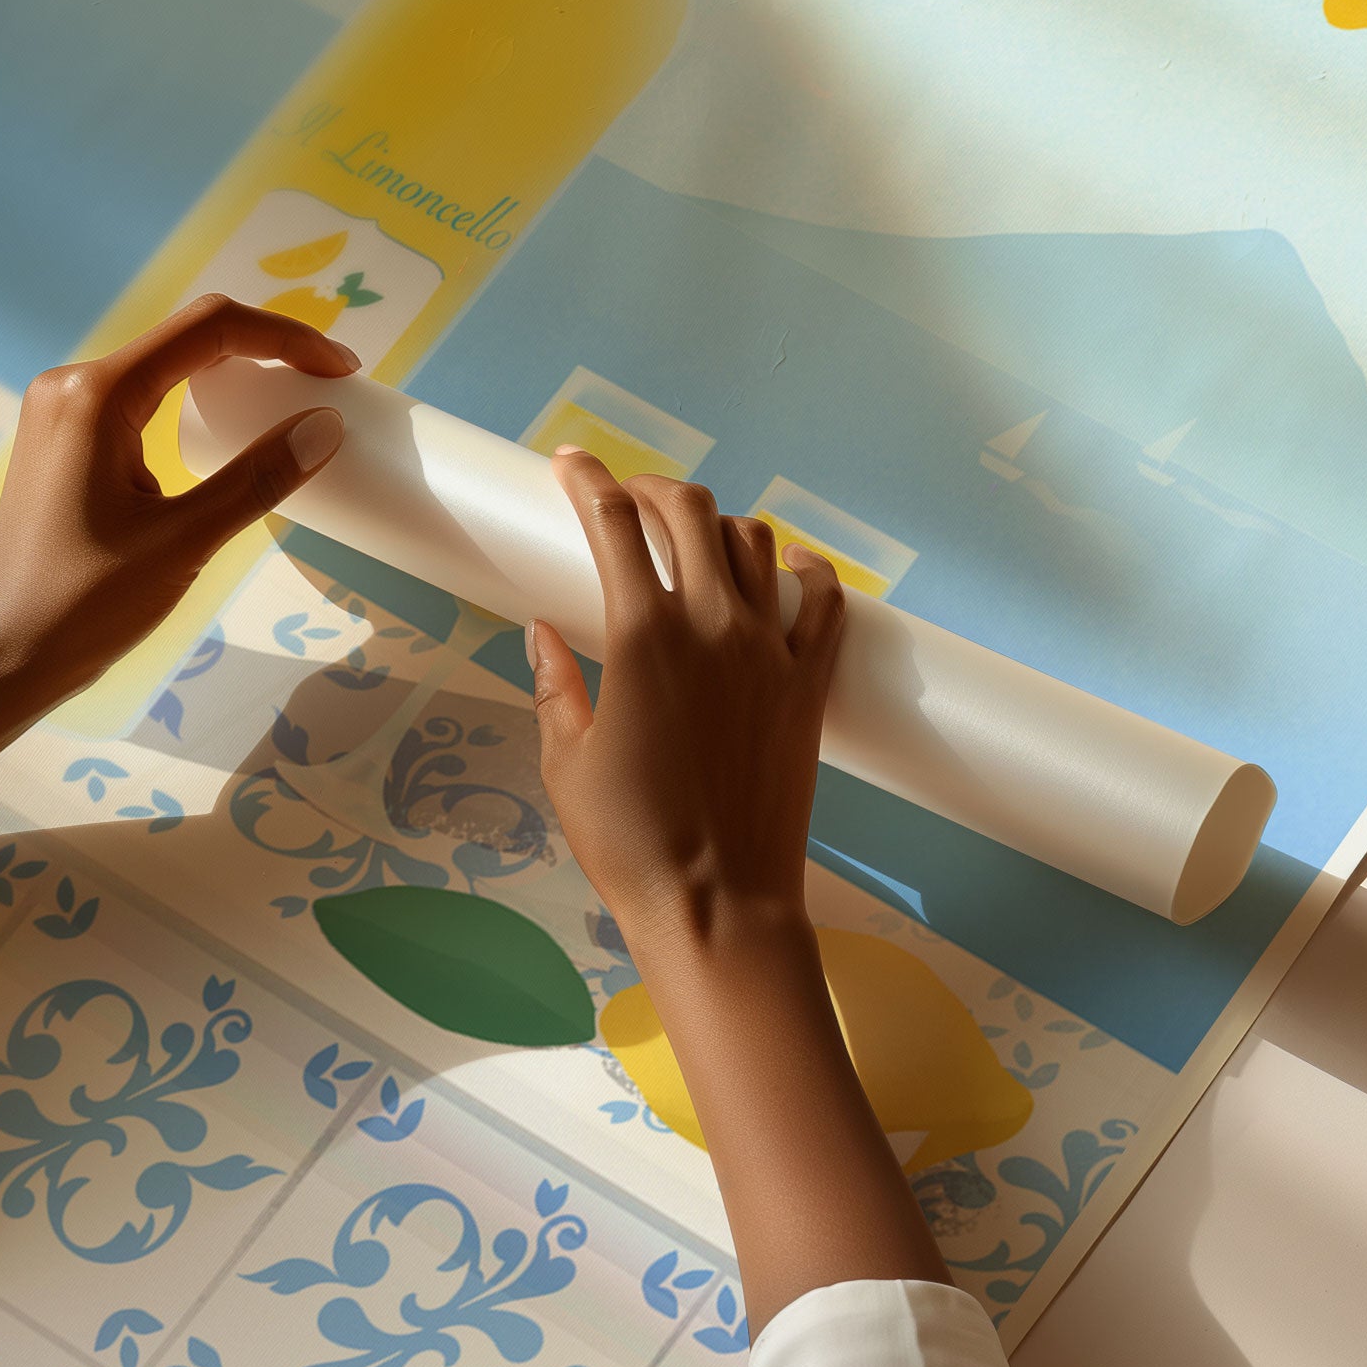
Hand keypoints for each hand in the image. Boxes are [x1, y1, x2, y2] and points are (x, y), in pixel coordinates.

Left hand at [0, 295, 352, 843]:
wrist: (6, 655)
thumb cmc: (85, 604)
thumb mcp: (184, 542)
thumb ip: (257, 479)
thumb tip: (326, 425)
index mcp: (95, 394)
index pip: (209, 330)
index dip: (285, 338)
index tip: (340, 369)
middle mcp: (72, 385)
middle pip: (188, 338)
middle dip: (264, 351)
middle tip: (326, 386)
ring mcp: (62, 411)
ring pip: (165, 366)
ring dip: (230, 375)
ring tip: (289, 404)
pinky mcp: (64, 441)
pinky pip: (142, 399)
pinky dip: (194, 403)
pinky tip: (228, 432)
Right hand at [525, 451, 845, 951]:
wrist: (719, 903)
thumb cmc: (628, 840)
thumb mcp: (565, 760)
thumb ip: (553, 685)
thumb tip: (541, 631)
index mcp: (642, 636)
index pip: (612, 523)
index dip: (586, 479)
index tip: (568, 463)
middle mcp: (712, 624)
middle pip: (689, 511)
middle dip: (651, 489)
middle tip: (626, 501)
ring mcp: (771, 650)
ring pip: (755, 542)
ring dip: (718, 524)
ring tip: (693, 540)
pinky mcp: (810, 685)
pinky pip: (826, 602)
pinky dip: (809, 572)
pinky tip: (792, 567)